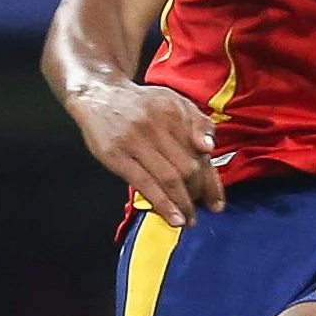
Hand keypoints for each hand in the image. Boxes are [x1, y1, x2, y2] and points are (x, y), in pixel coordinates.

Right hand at [65, 79, 223, 227]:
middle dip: (197, 194)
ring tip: (188, 220)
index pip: (201, 153)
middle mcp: (157, 124)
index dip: (211, 182)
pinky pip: (144, 184)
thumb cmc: (141, 105)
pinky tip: (172, 217)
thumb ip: (198, 123)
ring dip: (183, 204)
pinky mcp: (116, 155)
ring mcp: (135, 140)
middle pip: (188, 168)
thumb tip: (209, 149)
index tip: (216, 203)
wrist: (99, 95)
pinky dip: (162, 204)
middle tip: (198, 211)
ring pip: (169, 178)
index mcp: (175, 112)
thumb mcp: (174, 102)